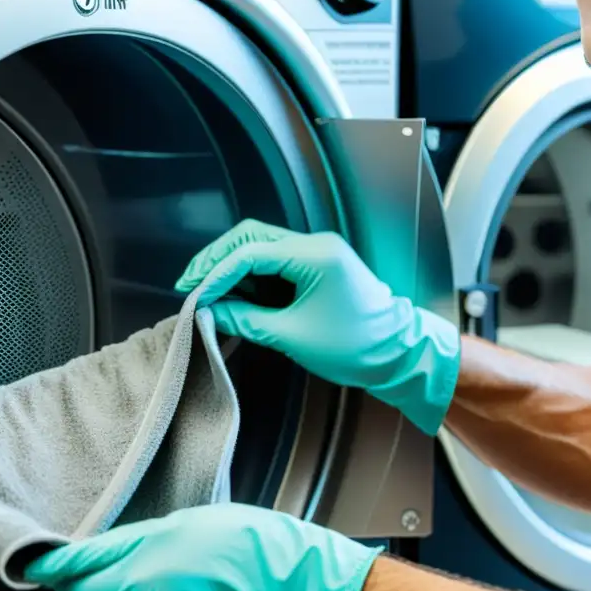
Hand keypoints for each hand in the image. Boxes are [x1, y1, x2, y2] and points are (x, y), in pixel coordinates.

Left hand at [24, 503, 381, 590]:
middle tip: (114, 588)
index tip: (40, 569)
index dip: (54, 566)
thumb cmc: (252, 545)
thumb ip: (150, 541)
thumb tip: (130, 554)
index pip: (81, 559)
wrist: (289, 584)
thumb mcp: (194, 522)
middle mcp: (138, 588)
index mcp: (143, 546)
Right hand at [175, 219, 461, 434]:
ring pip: (260, 246)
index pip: (249, 252)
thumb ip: (246, 319)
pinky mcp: (317, 265)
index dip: (215, 273)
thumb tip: (211, 311)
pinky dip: (250, 275)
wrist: (400, 353)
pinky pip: (274, 261)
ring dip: (231, 266)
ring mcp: (317, 252)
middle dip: (217, 261)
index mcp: (313, 255)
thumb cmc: (354, 347)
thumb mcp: (292, 336)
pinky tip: (232, 294)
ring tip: (206, 293)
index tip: (192, 293)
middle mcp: (314, 244)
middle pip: (250, 237)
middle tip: (190, 286)